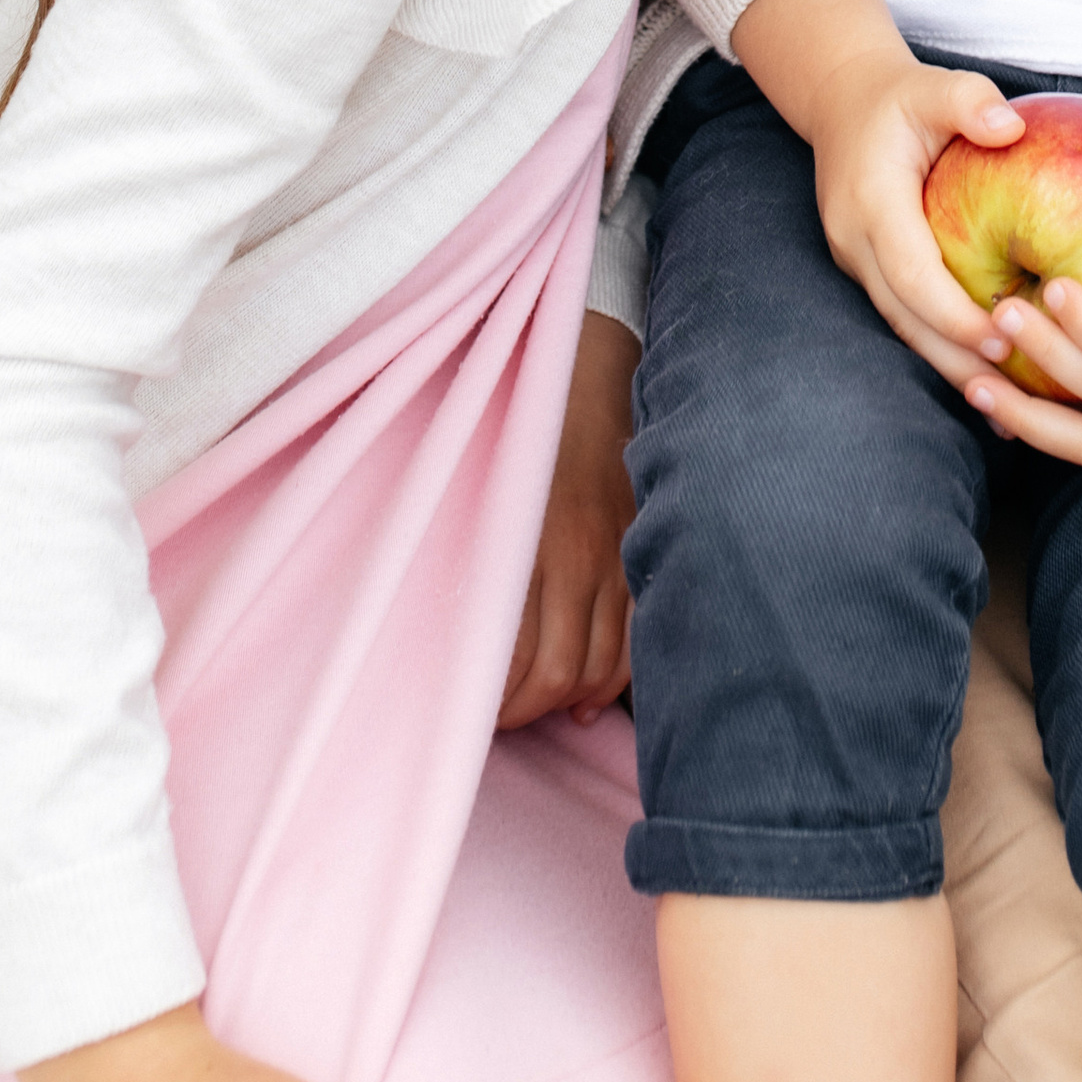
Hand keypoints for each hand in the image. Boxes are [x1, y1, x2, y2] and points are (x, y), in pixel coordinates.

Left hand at [502, 311, 640, 728]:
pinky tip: (588, 695)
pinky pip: (638, 637)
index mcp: (527, 539)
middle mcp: (580, 554)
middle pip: (560, 674)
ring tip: (538, 707)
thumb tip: (440, 631)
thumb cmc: (512, 419)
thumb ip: (466, 552)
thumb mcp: (470, 479)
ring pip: (602, 665)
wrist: (585, 361)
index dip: (492, 703)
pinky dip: (616, 678)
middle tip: (498, 720)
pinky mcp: (642, 547)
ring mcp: (619, 553)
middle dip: (526, 712)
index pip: (513, 659)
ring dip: (570, 699)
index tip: (468, 713)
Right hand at [731, 0, 1025, 388]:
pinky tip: (983, 370)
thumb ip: (969, 101)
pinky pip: (905, 316)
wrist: (842, 101)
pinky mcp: (866, 270)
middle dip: (956, 359)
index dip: (954, 313)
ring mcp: (854, 260)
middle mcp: (854, 240)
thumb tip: (1010, 127)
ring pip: (902, 326)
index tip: (1003, 339)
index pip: (912, 274)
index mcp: (872, 202)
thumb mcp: (934, 85)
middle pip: (905, 318)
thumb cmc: (900, 97)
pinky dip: (941, 344)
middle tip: (1016, 392)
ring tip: (1007, 402)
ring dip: (949, 363)